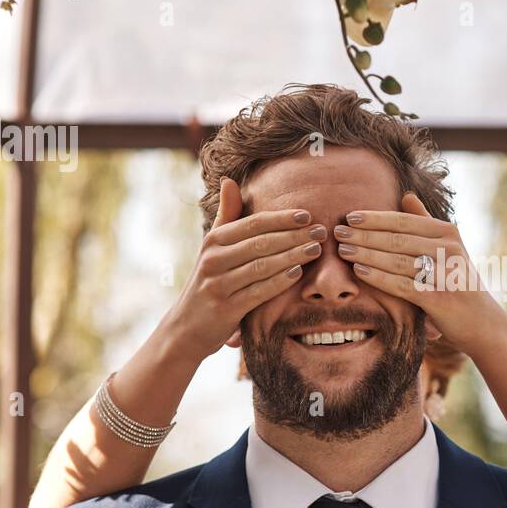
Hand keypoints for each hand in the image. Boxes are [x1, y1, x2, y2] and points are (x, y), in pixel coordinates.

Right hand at [160, 177, 323, 362]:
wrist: (185, 327)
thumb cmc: (209, 282)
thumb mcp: (213, 248)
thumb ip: (226, 216)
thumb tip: (229, 180)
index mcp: (214, 240)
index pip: (254, 224)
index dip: (282, 218)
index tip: (308, 215)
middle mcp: (213, 259)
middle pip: (261, 242)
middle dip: (294, 235)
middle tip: (321, 232)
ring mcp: (218, 284)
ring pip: (261, 266)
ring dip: (292, 256)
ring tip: (315, 250)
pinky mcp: (224, 308)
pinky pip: (257, 292)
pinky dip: (278, 282)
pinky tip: (297, 274)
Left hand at [333, 192, 506, 355]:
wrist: (482, 321)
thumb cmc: (458, 281)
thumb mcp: (448, 247)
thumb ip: (425, 222)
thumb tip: (406, 195)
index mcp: (447, 233)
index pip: (404, 221)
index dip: (375, 218)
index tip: (350, 216)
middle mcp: (449, 249)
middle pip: (397, 239)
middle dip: (364, 234)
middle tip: (338, 232)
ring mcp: (445, 273)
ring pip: (397, 260)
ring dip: (366, 254)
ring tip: (343, 250)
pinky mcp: (439, 297)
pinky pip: (401, 284)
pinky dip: (378, 277)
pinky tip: (358, 271)